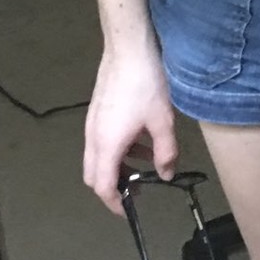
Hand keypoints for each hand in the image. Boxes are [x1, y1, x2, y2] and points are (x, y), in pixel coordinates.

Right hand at [82, 42, 178, 216]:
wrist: (128, 48)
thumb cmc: (146, 84)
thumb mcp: (163, 121)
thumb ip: (166, 152)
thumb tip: (166, 175)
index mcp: (107, 144)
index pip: (102, 186)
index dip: (114, 203)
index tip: (129, 211)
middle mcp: (93, 136)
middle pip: (93, 175)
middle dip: (113, 188)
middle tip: (136, 192)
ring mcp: (92, 123)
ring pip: (98, 158)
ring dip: (118, 166)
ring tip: (147, 164)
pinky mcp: (97, 111)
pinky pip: (101, 141)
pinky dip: (117, 150)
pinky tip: (141, 140)